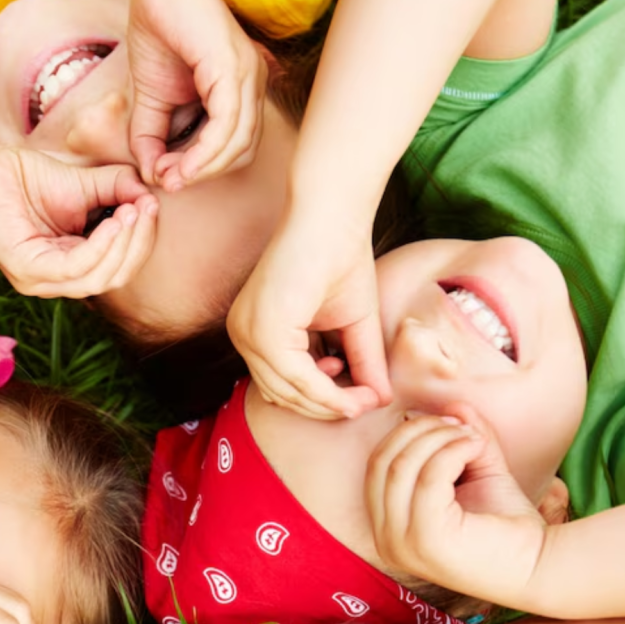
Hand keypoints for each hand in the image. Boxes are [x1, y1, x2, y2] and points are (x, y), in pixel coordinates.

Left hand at [0, 145, 158, 298]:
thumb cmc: (26, 176)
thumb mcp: (84, 183)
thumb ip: (117, 189)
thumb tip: (151, 196)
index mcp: (71, 265)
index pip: (119, 266)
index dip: (142, 240)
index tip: (154, 206)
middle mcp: (56, 281)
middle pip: (114, 277)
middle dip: (139, 244)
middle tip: (148, 209)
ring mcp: (40, 281)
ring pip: (98, 278)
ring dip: (124, 245)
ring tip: (134, 212)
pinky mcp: (26, 272)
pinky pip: (74, 269)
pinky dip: (100, 247)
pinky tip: (113, 222)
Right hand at [126, 0, 265, 188]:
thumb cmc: (159, 31)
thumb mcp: (151, 98)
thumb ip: (151, 137)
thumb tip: (150, 174)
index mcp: (241, 91)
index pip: (234, 148)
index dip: (202, 170)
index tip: (165, 177)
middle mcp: (252, 85)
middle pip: (241, 153)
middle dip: (203, 175)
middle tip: (166, 180)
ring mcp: (248, 76)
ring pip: (238, 145)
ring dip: (201, 170)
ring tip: (168, 176)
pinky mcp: (234, 69)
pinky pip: (227, 126)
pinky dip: (203, 153)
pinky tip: (178, 165)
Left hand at [226, 225, 390, 418]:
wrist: (334, 216)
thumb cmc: (343, 258)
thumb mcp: (354, 323)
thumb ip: (361, 362)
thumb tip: (381, 401)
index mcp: (255, 330)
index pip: (279, 384)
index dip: (318, 400)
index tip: (357, 397)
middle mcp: (243, 334)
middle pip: (281, 395)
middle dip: (324, 407)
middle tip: (363, 402)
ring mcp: (248, 333)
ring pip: (287, 393)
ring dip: (329, 404)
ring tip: (363, 397)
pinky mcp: (262, 330)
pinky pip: (296, 379)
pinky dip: (328, 393)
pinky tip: (356, 394)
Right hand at [366, 408, 548, 604]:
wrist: (540, 567)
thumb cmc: (508, 526)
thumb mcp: (478, 472)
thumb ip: (461, 439)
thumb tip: (453, 404)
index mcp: (389, 527)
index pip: (378, 465)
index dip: (410, 434)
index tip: (452, 424)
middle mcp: (386, 539)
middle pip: (383, 461)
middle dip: (421, 431)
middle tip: (462, 427)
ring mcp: (401, 543)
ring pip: (402, 465)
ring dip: (440, 438)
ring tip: (475, 439)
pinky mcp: (426, 539)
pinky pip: (428, 477)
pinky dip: (454, 451)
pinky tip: (478, 449)